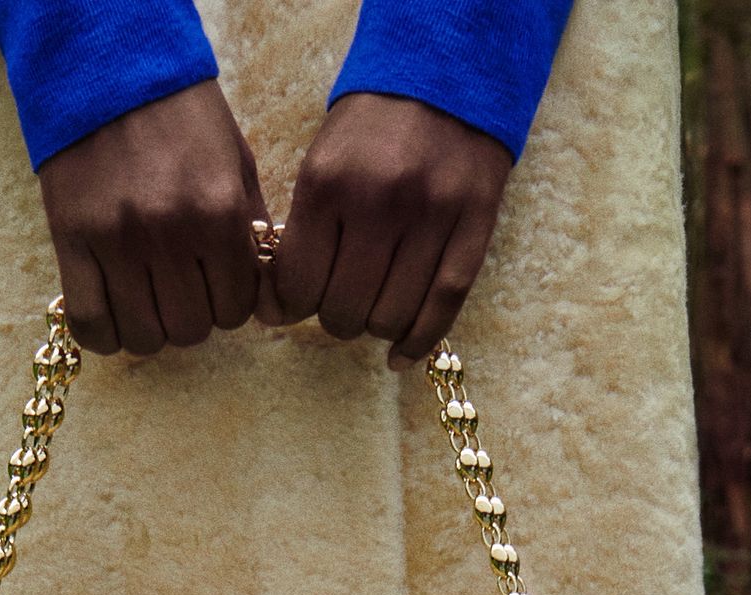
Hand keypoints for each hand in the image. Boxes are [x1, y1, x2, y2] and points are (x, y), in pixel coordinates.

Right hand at [36, 77, 270, 356]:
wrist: (110, 79)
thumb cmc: (181, 120)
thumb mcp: (235, 163)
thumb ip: (249, 228)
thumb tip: (258, 289)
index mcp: (219, 212)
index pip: (236, 308)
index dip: (229, 307)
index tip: (217, 290)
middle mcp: (170, 234)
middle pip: (189, 329)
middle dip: (192, 320)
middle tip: (182, 294)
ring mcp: (117, 243)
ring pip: (143, 336)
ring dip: (150, 329)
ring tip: (147, 303)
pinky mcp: (73, 244)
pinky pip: (90, 322)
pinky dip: (106, 335)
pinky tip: (113, 316)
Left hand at [256, 92, 511, 369]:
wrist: (445, 82)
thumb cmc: (367, 134)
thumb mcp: (318, 166)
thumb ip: (297, 236)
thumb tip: (273, 314)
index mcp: (328, 186)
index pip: (298, 284)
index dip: (289, 308)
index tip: (292, 305)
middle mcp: (379, 202)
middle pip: (344, 309)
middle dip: (332, 319)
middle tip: (336, 303)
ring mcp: (433, 216)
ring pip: (391, 315)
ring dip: (373, 327)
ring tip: (370, 310)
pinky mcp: (476, 225)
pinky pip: (445, 304)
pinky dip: (419, 342)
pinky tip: (400, 357)